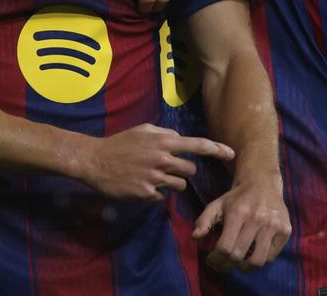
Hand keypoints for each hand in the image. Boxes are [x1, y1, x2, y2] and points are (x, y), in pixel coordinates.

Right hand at [74, 123, 233, 200]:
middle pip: (191, 170)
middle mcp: (162, 158)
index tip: (231, 154)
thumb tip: (179, 139)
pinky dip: (156, 192)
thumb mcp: (142, 130)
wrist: (94, 161)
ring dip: (173, 183)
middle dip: (184, 171)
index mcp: (163, 141)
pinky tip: (143, 185)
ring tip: (155, 177)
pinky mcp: (146, 193)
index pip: (197, 145)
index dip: (217, 149)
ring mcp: (154, 177)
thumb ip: (164, 134)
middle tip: (169, 168)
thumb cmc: (119, 143)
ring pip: (180, 186)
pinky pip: (162, 196)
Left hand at [193, 174, 289, 273]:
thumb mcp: (217, 204)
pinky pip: (270, 257)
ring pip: (257, 261)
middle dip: (227, 264)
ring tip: (237, 263)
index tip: (211, 261)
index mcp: (238, 212)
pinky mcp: (285, 231)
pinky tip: (251, 254)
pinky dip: (259, 261)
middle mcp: (257, 219)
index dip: (216, 259)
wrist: (263, 183)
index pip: (225, 247)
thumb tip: (195, 236)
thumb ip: (204, 220)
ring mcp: (273, 225)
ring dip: (244, 267)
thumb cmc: (236, 198)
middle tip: (222, 264)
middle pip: (239, 255)